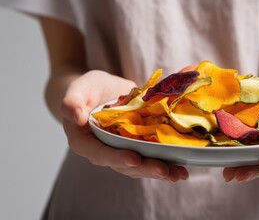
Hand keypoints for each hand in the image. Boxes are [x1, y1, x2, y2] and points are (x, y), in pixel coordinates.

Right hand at [61, 70, 188, 181]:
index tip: (134, 159)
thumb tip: (74, 115)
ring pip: (140, 166)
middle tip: (164, 170)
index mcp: (86, 142)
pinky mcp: (137, 147)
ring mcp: (122, 152)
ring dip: (159, 171)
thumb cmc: (88, 89)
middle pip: (124, 165)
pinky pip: (150, 158)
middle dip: (145, 168)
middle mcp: (104, 152)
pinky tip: (181, 168)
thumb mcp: (80, 89)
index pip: (100, 154)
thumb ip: (72, 101)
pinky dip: (165, 164)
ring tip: (178, 174)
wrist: (102, 91)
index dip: (117, 158)